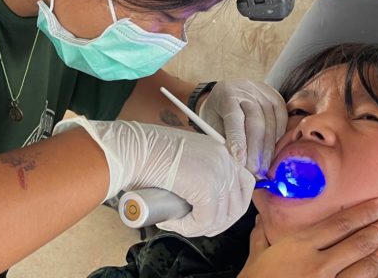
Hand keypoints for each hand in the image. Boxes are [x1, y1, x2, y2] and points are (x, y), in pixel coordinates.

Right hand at [54, 117, 251, 236]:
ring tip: (177, 224)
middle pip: (238, 204)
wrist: (133, 148)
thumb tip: (200, 203)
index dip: (229, 206)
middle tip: (192, 226)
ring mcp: (219, 173)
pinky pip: (204, 221)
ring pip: (220, 217)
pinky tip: (171, 223)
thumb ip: (197, 173)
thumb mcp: (183, 159)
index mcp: (222, 151)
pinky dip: (188, 229)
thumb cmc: (147, 154)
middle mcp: (226, 160)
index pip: (244, 185)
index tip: (209, 216)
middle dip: (216, 223)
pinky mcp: (207, 189)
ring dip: (198, 228)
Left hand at [199, 80, 286, 175]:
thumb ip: (223, 138)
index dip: (238, 140)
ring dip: (268, 148)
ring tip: (263, 168)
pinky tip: (273, 152)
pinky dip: (278, 138)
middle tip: (254, 171)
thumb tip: (236, 162)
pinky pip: (282, 119)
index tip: (239, 161)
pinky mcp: (276, 97)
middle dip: (255, 150)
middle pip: (255, 122)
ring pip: (270, 122)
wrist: (226, 93)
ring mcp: (263, 92)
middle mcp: (246, 90)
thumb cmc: (217, 113)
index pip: (234, 118)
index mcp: (227, 94)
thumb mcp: (212, 123)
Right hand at [238, 199, 377, 277]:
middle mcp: (317, 262)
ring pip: (364, 266)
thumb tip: (261, 218)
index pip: (339, 224)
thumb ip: (261, 236)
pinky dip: (370, 275)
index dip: (365, 212)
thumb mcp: (255, 257)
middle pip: (358, 242)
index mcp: (299, 245)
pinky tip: (377, 268)